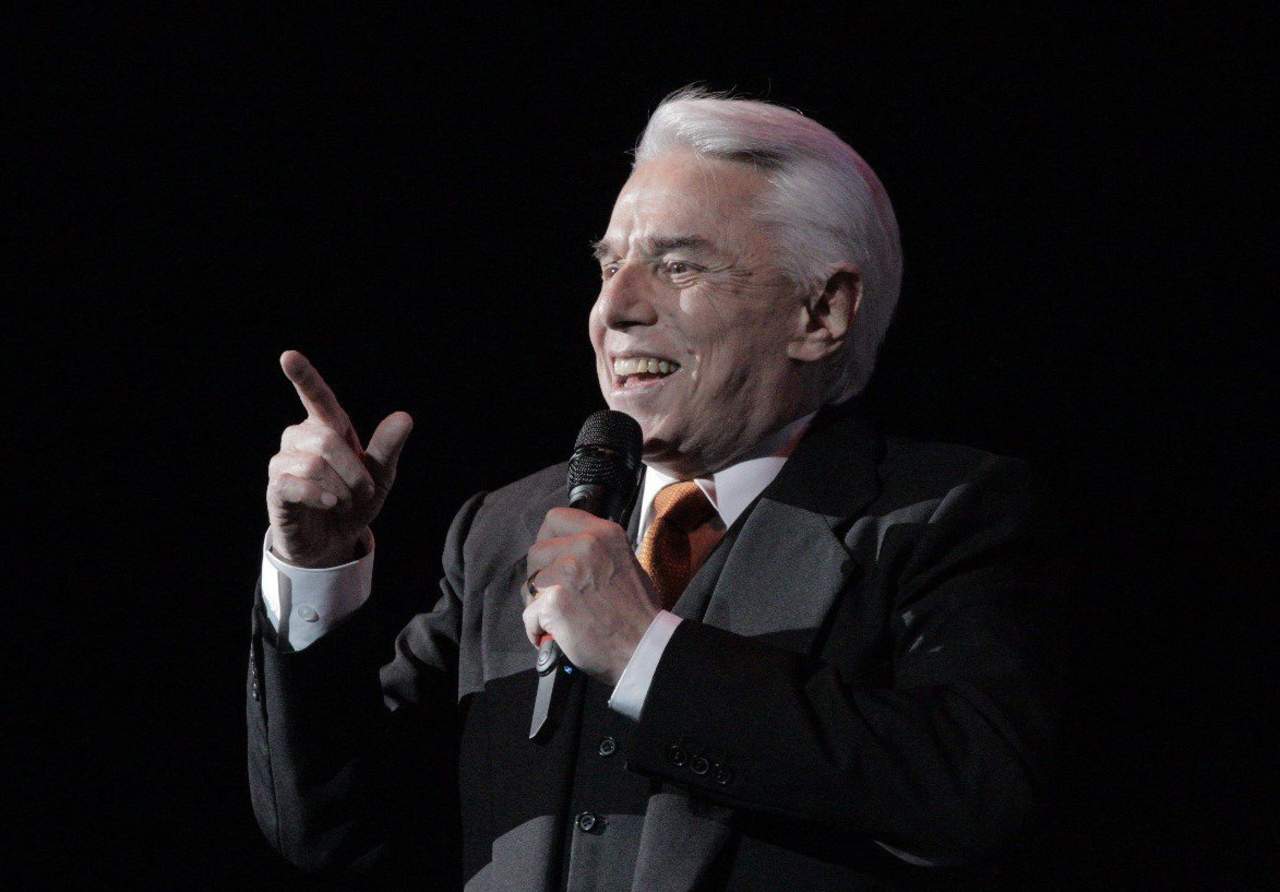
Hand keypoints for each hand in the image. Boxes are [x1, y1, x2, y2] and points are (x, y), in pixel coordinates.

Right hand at [266, 350, 412, 567]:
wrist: (333, 540)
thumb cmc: (354, 500)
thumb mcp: (380, 476)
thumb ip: (387, 447)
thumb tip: (404, 417)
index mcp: (328, 427)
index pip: (316, 397)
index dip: (303, 376)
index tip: (289, 356)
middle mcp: (300, 438)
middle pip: (327, 439)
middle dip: (353, 471)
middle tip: (362, 492)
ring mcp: (283, 462)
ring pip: (314, 463)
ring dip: (341, 489)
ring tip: (342, 502)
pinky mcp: (276, 488)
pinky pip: (295, 484)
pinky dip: (320, 497)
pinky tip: (329, 505)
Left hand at [522, 508, 660, 684]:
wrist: (643, 646)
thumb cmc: (638, 611)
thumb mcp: (625, 561)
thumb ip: (596, 550)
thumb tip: (569, 551)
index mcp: (603, 534)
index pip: (555, 519)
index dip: (548, 539)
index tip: (551, 557)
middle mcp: (584, 547)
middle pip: (536, 553)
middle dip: (540, 575)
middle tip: (554, 595)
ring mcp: (566, 573)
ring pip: (530, 584)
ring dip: (539, 604)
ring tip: (559, 618)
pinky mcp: (554, 602)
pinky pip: (529, 616)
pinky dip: (538, 630)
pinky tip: (556, 636)